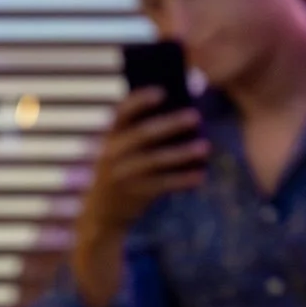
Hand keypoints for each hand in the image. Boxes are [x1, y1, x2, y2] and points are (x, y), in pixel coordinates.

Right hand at [76, 88, 208, 241]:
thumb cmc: (121, 173)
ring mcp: (122, 176)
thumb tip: (183, 110)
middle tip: (196, 116)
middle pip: (143, 135)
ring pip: (156, 161)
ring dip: (182, 153)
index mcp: (109, 138)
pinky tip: (201, 176)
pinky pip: (163, 185)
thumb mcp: (119, 152)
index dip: (139, 100)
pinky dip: (183, 180)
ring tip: (205, 147)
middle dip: (170, 124)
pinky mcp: (134, 195)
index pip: (120, 113)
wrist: (100, 215)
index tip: (162, 91)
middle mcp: (112, 155)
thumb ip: (141, 132)